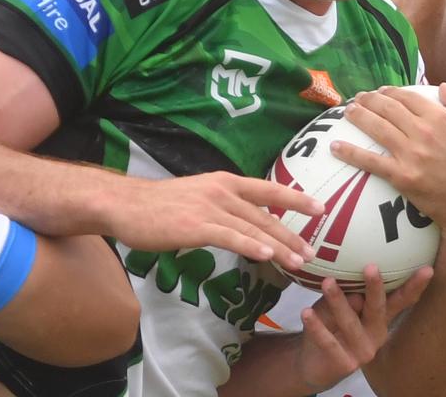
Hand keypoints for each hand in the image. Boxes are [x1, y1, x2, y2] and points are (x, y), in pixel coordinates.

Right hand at [101, 171, 322, 271]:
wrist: (125, 205)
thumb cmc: (160, 205)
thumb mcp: (199, 196)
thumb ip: (223, 205)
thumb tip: (246, 220)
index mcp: (224, 182)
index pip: (267, 190)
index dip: (295, 198)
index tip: (320, 208)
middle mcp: (222, 191)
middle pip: (265, 215)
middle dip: (291, 235)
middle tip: (313, 252)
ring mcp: (210, 208)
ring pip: (253, 229)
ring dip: (279, 247)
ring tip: (299, 262)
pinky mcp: (196, 226)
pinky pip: (230, 237)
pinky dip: (251, 246)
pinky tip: (267, 257)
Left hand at [295, 265, 433, 391]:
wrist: (314, 363)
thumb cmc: (331, 325)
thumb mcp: (340, 306)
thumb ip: (348, 294)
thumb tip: (351, 276)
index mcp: (381, 318)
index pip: (401, 300)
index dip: (415, 286)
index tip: (427, 269)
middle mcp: (377, 334)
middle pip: (378, 309)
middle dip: (375, 288)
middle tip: (371, 267)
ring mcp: (363, 351)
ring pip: (350, 322)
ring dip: (338, 301)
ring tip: (328, 282)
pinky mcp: (345, 364)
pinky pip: (329, 341)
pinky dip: (317, 326)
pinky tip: (307, 312)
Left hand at [330, 84, 445, 241]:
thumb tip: (444, 86)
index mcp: (441, 118)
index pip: (407, 97)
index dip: (389, 91)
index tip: (380, 91)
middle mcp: (424, 132)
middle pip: (387, 108)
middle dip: (368, 99)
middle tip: (357, 99)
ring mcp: (412, 154)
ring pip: (376, 128)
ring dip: (357, 116)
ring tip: (346, 112)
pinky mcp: (403, 177)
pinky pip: (371, 161)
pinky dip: (350, 152)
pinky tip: (335, 147)